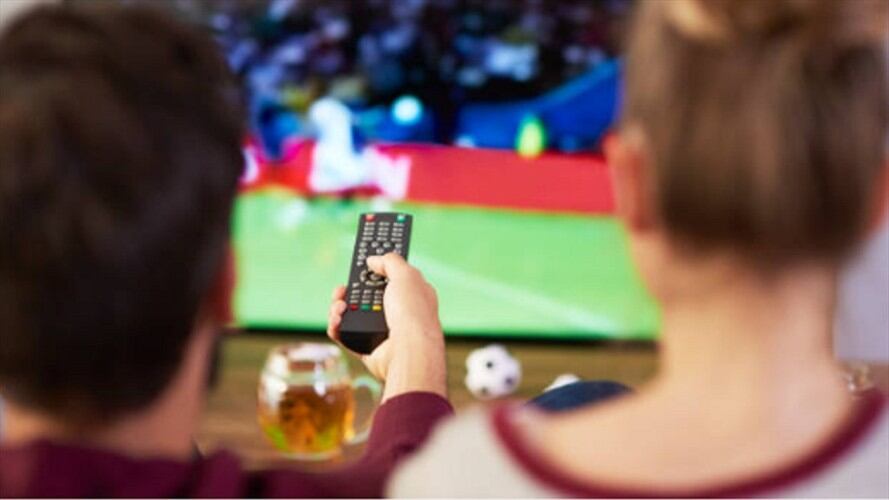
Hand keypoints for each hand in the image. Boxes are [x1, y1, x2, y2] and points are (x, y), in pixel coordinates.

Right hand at [327, 253, 445, 400]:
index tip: (361, 265)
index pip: (392, 279)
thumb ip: (389, 262)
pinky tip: (336, 321)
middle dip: (351, 290)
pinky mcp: (369, 348)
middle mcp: (398, 313)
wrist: (410, 350)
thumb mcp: (406, 274)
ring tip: (339, 307)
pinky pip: (347, 335)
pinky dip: (337, 327)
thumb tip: (373, 260)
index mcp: (412, 295)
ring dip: (339, 308)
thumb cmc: (413, 312)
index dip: (376, 271)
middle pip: (367, 297)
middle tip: (342, 289)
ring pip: (353, 316)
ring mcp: (383, 332)